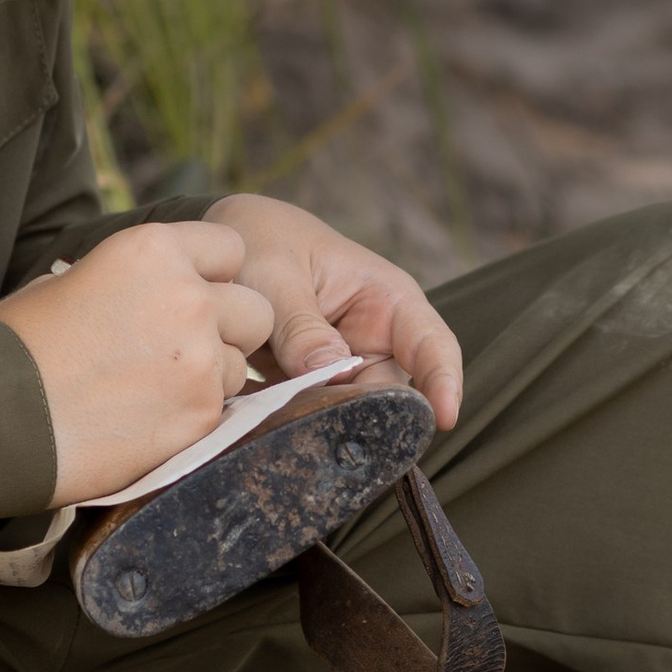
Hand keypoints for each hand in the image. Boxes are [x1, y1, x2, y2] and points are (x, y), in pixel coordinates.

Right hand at [0, 220, 275, 505]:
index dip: (213, 274)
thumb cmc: (14, 350)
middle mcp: (188, 296)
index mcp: (151, 248)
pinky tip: (147, 419)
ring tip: (152, 391)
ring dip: (212, 376)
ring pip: (241, 364)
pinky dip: (194, 416)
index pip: (229, 248)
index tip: (189, 297)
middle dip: (229, 328)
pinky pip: (223, 410)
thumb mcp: (66, 282)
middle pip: (254, 308)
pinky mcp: (200, 414)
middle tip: (181, 351)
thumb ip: (127, 278)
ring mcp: (201, 358)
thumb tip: (145, 287)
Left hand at [203, 193, 462, 432]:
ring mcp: (343, 372)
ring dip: (321, 425)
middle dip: (364, 418)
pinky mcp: (311, 392)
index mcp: (386, 300)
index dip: (444, 382)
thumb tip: (334, 373)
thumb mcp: (276, 276)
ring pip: (348, 415)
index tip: (444, 419)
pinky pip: (311, 419)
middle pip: (389, 396)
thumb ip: (301, 326)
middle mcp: (375, 342)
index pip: (432, 345)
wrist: (226, 255)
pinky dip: (291, 425)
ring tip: (284, 419)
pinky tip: (264, 424)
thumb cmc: (263, 244)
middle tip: (324, 428)